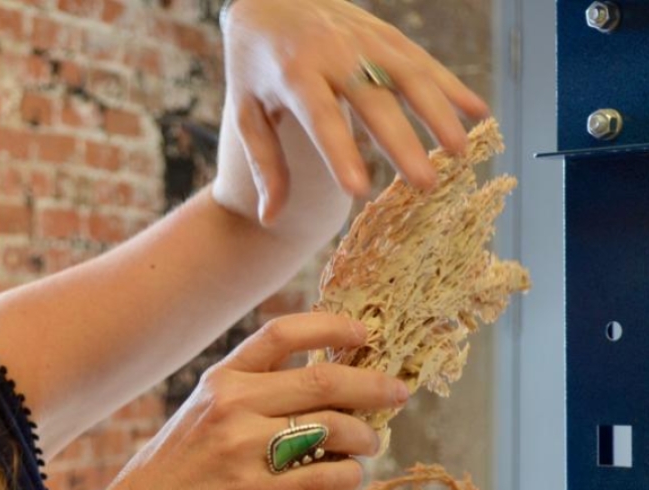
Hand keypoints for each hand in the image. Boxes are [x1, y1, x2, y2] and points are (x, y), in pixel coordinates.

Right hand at [84, 313, 408, 489]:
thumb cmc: (179, 468)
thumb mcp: (204, 413)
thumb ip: (253, 394)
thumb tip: (329, 385)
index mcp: (221, 379)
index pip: (282, 333)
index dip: (331, 327)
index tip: (364, 335)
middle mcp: (231, 404)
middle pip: (322, 380)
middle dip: (372, 385)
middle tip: (397, 394)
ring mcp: (239, 448)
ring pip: (331, 428)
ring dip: (364, 437)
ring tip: (369, 446)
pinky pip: (321, 478)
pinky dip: (348, 477)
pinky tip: (349, 479)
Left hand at [214, 0, 489, 224]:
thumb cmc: (255, 67)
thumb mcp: (247, 112)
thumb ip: (263, 164)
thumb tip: (269, 219)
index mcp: (293, 76)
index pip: (321, 119)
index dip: (341, 154)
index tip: (360, 190)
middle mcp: (333, 55)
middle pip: (374, 101)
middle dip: (403, 142)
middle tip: (427, 184)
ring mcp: (364, 41)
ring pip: (409, 76)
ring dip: (439, 113)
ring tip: (460, 152)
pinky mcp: (385, 34)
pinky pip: (423, 60)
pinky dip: (451, 85)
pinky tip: (478, 112)